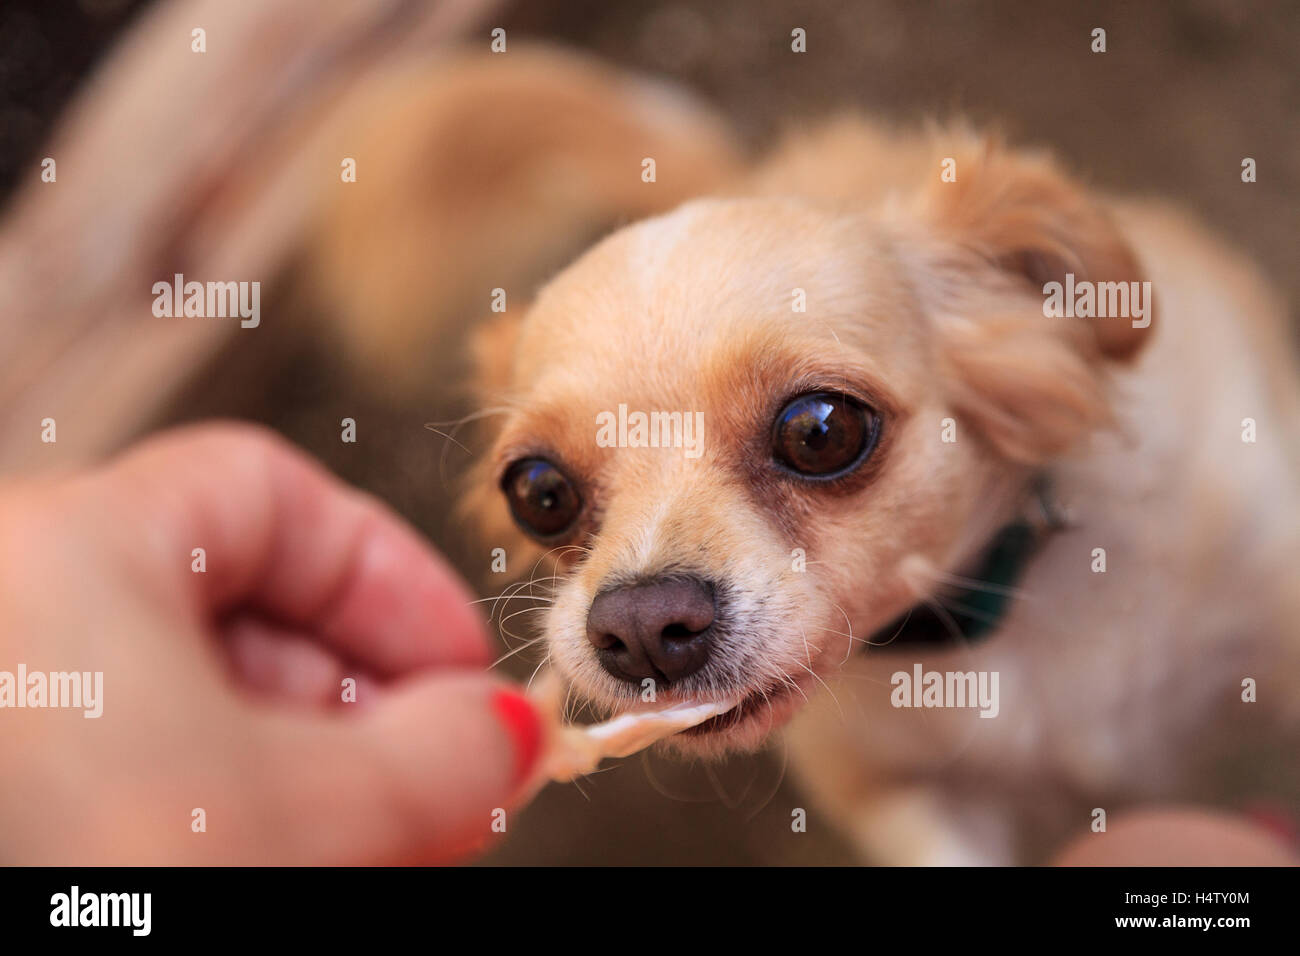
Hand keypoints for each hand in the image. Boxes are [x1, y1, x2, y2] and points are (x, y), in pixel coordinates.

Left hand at [0, 424, 539, 863]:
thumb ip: (440, 753)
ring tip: (385, 842)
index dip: (391, 577)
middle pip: (243, 611)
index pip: (275, 494)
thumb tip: (501, 730)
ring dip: (311, 772)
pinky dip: (232, 808)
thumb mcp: (303, 815)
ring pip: (195, 704)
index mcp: (68, 549)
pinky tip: (294, 855)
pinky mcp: (15, 785)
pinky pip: (141, 766)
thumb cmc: (69, 882)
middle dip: (365, 705)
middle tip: (439, 779)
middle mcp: (14, 606)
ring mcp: (9, 703)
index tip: (459, 664)